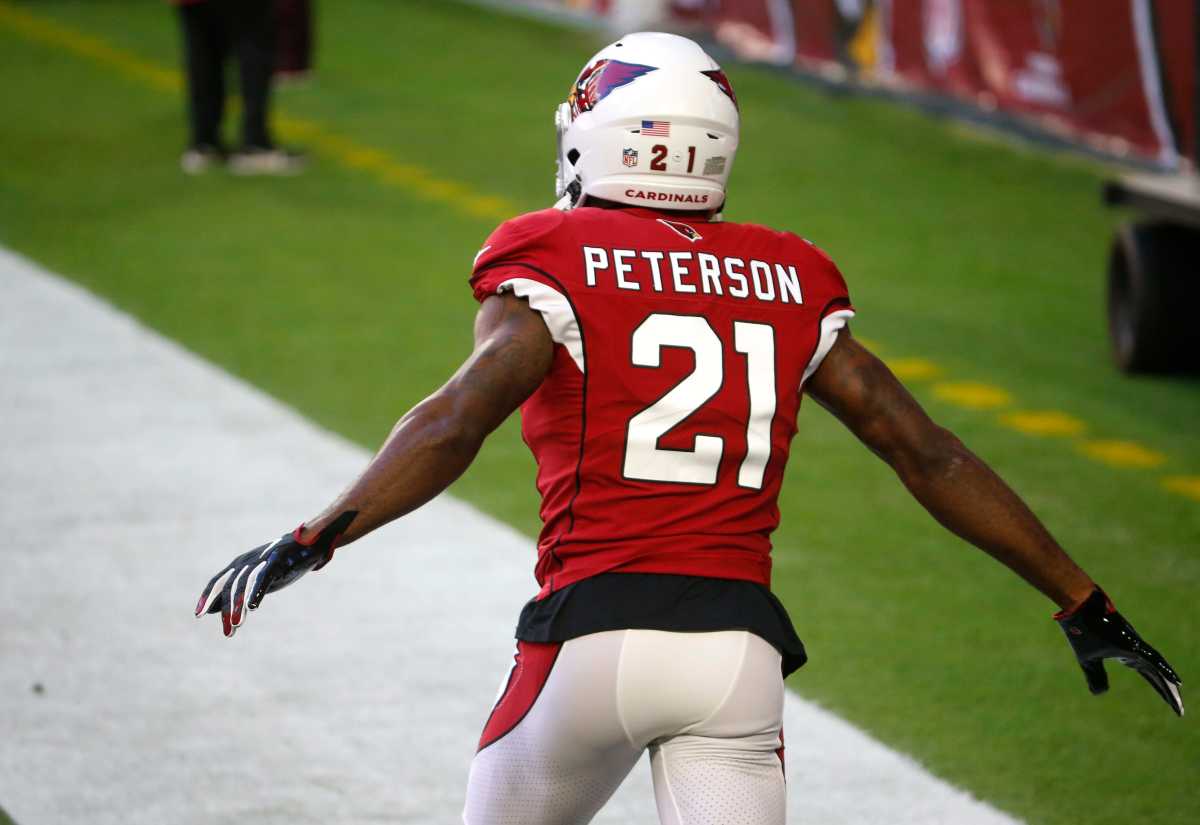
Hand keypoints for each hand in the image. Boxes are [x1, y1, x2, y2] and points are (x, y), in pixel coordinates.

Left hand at [194, 511, 356, 636]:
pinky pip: (264, 578)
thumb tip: (212, 609)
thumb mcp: (257, 579)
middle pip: (230, 586)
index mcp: (240, 564)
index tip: (198, 614)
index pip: (218, 581)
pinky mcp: (277, 560)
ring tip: (237, 624)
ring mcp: (262, 559)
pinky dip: (256, 592)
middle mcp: (247, 561)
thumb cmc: (282, 564)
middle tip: (228, 631)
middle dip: (227, 609)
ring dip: (239, 604)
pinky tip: (252, 607)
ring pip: (245, 583)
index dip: (208, 597)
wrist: (310, 543)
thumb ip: (237, 592)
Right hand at [1056, 587, 1182, 715]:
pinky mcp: (1131, 642)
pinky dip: (1164, 670)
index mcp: (1127, 655)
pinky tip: (1176, 682)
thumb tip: (1100, 693)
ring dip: (1169, 686)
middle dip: (1168, 691)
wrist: (1078, 608)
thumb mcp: (1087, 660)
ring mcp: (1135, 645)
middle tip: (1179, 710)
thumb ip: (1095, 676)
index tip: (1172, 703)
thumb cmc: (1081, 630)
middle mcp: (1136, 650)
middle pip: (1157, 674)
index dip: (1161, 689)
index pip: (1150, 675)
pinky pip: (1152, 659)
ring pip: (1158, 668)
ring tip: (1178, 702)